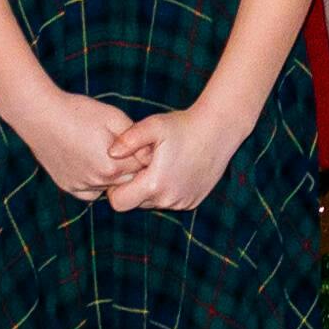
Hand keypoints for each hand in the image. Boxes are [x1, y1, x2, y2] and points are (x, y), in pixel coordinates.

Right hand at [10, 85, 146, 199]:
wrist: (40, 114)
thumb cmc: (79, 112)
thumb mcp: (114, 117)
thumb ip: (136, 138)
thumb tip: (149, 155)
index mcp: (113, 166)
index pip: (142, 166)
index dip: (142, 152)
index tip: (137, 141)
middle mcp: (98, 182)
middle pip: (128, 179)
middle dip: (130, 166)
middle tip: (119, 145)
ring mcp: (81, 186)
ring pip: (109, 186)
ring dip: (112, 174)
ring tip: (101, 150)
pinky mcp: (68, 186)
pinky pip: (90, 191)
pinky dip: (95, 181)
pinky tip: (90, 162)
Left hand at [104, 101, 245, 211]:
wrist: (218, 131)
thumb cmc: (182, 126)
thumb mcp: (153, 126)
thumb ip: (128, 139)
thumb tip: (111, 153)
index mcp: (154, 184)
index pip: (119, 202)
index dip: (115, 188)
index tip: (123, 170)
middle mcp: (168, 199)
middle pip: (135, 203)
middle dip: (133, 188)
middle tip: (141, 164)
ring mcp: (182, 203)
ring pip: (153, 203)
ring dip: (150, 189)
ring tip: (158, 164)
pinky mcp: (192, 202)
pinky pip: (170, 201)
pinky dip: (166, 190)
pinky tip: (173, 169)